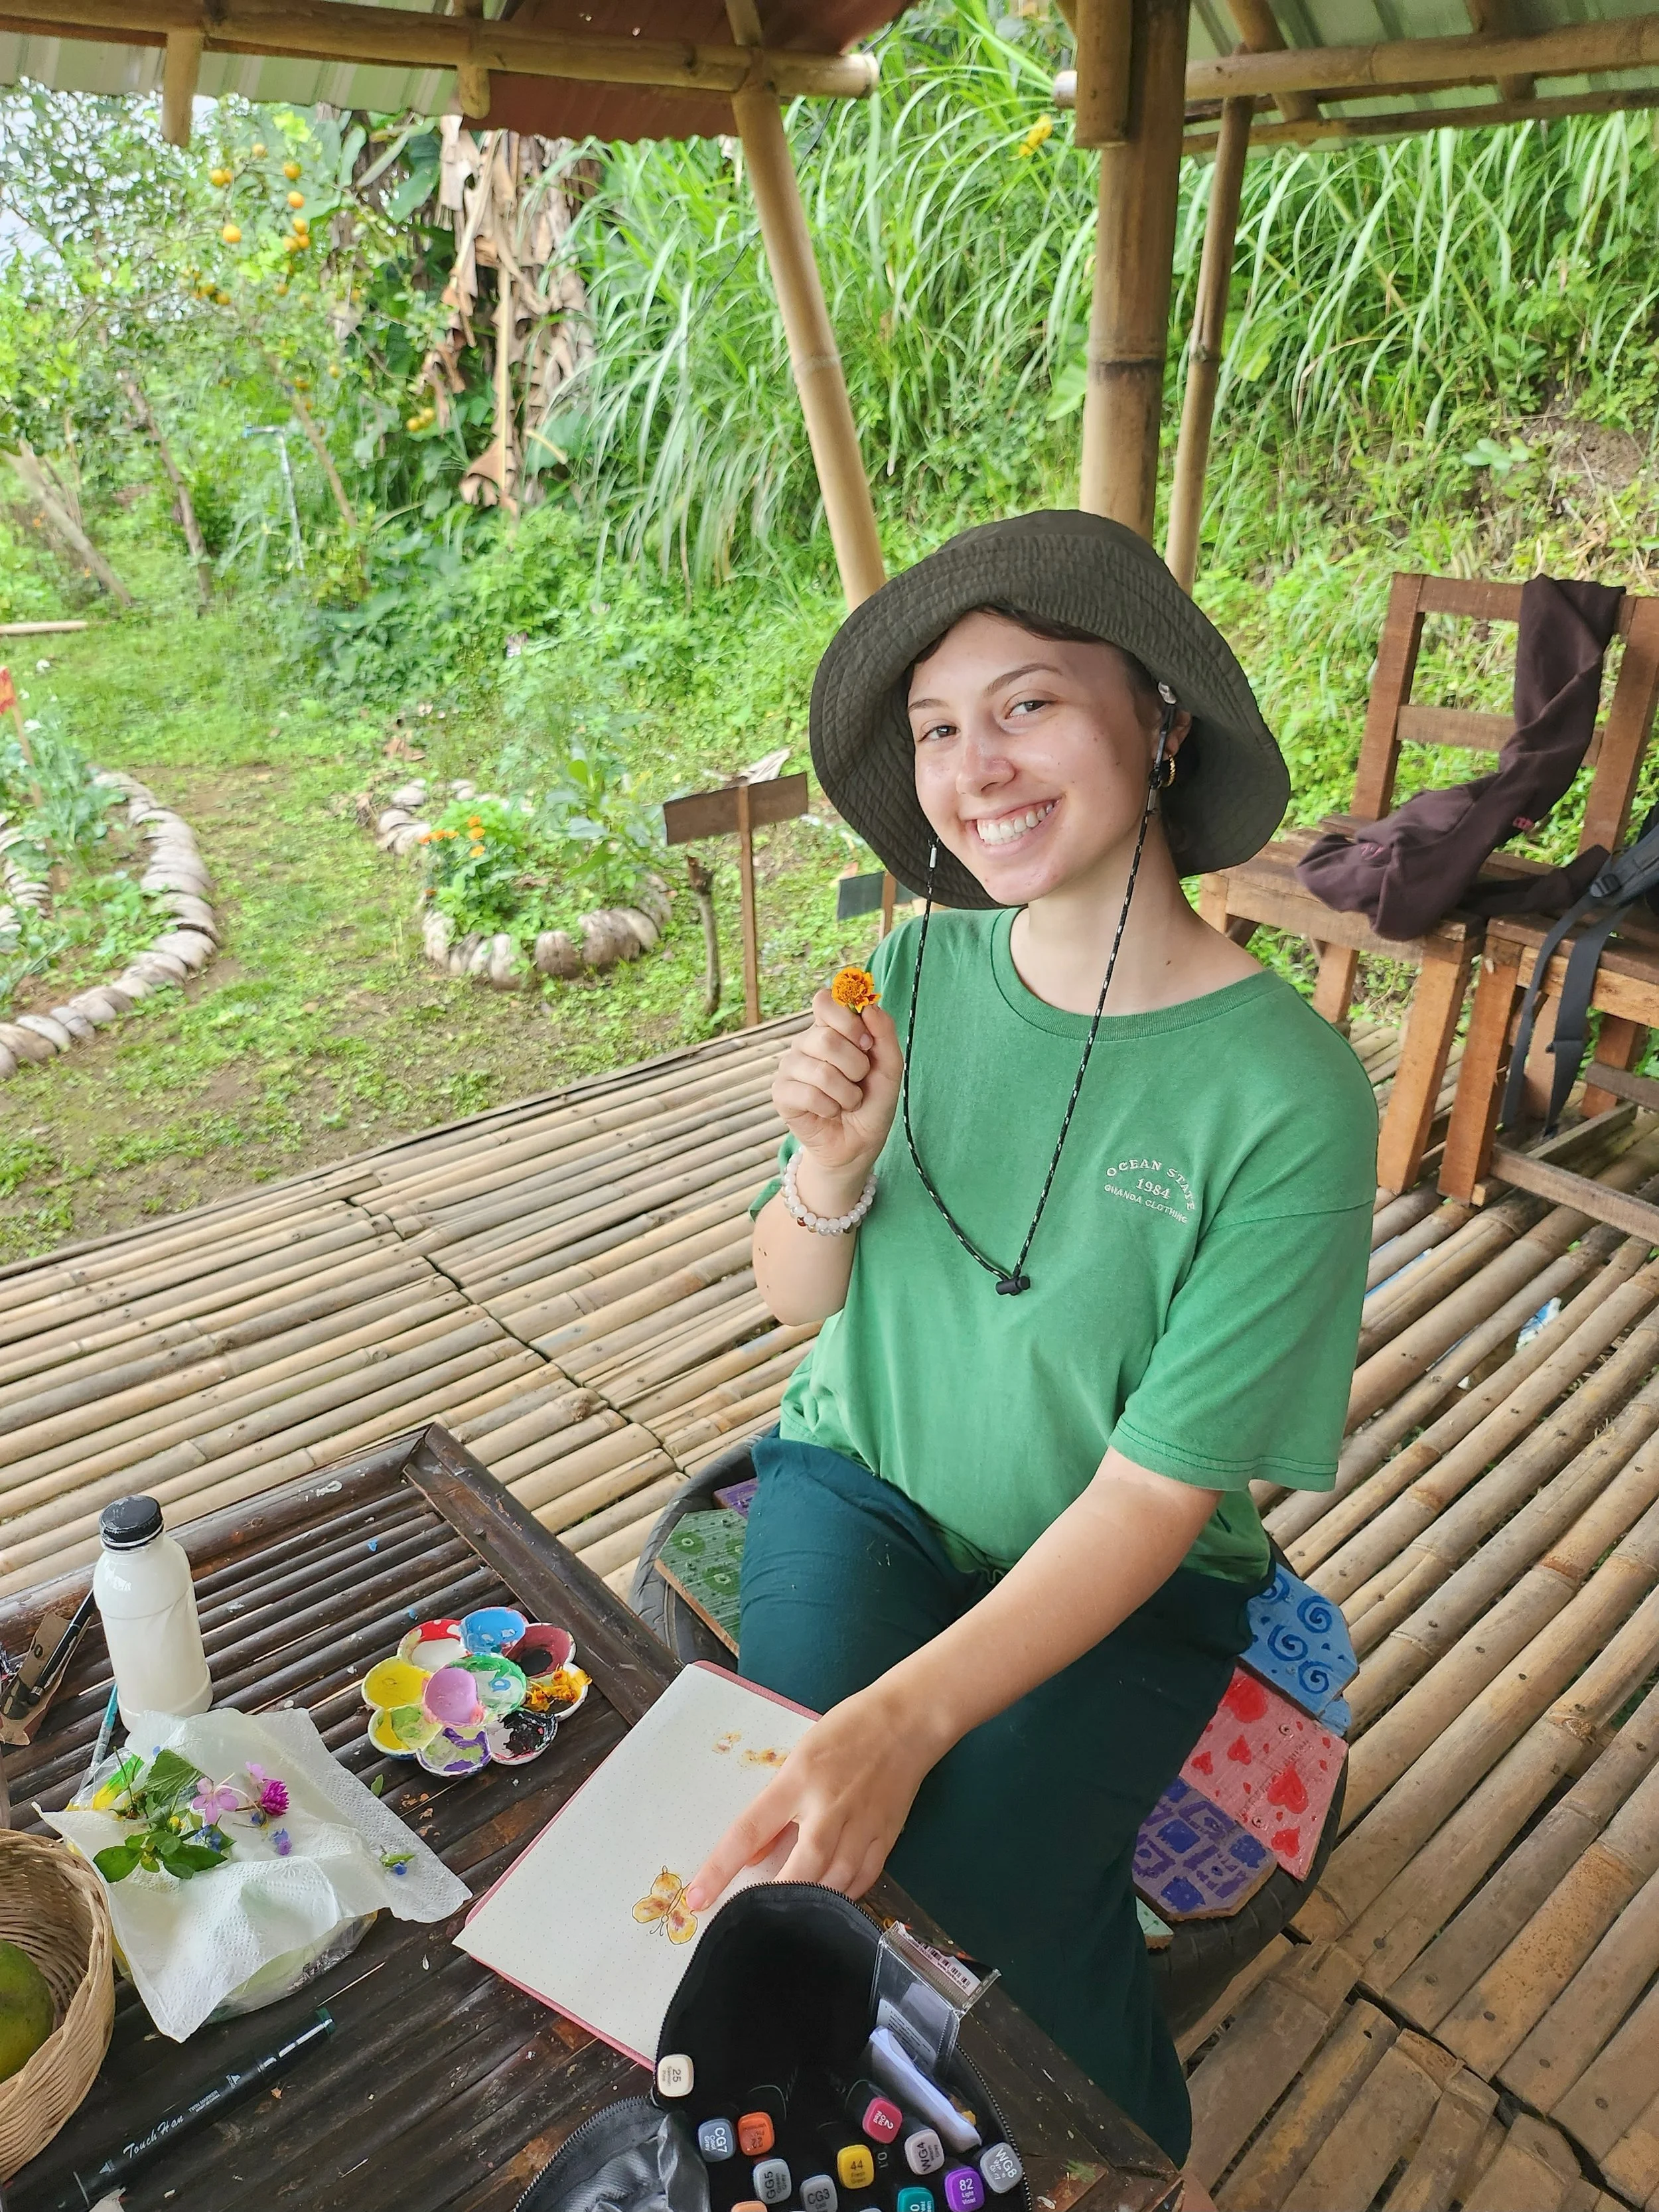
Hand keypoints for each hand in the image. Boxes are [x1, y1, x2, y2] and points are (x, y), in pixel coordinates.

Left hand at [686, 1686, 938, 1907]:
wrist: (907, 1720)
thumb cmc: (847, 1730)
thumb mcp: (800, 1757)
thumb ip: (776, 1806)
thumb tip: (750, 1855)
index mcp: (798, 1780)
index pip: (749, 1831)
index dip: (720, 1869)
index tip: (696, 1899)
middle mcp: (828, 1807)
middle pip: (800, 1870)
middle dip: (774, 1900)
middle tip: (753, 1921)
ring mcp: (862, 1826)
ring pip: (834, 1884)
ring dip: (810, 1905)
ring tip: (789, 1920)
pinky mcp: (887, 1838)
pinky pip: (863, 1881)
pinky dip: (843, 1897)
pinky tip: (828, 1903)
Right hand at [774, 986, 903, 1184]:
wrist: (860, 1143)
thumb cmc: (873, 1102)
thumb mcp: (889, 1067)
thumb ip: (884, 1034)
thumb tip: (869, 1006)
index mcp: (829, 1029)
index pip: (824, 1000)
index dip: (848, 1020)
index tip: (865, 1042)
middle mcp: (805, 1043)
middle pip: (825, 1038)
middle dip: (856, 1066)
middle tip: (860, 1080)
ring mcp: (790, 1067)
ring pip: (820, 1071)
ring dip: (847, 1093)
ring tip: (849, 1101)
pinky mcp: (781, 1094)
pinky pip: (809, 1095)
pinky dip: (831, 1108)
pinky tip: (831, 1112)